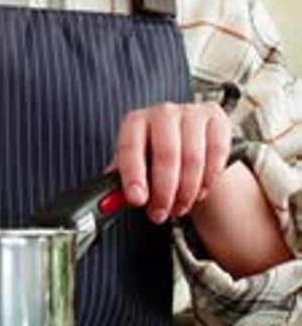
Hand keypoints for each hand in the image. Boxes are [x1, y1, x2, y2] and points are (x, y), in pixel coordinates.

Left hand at [113, 101, 231, 223]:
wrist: (189, 140)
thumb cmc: (155, 156)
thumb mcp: (136, 166)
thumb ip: (122, 181)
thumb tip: (110, 200)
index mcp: (135, 121)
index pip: (130, 146)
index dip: (133, 175)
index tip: (137, 200)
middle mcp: (162, 112)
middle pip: (166, 154)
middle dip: (164, 192)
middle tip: (160, 214)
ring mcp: (190, 111)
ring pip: (193, 158)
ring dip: (187, 192)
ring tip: (179, 207)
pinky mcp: (215, 116)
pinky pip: (216, 152)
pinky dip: (209, 179)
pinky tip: (200, 190)